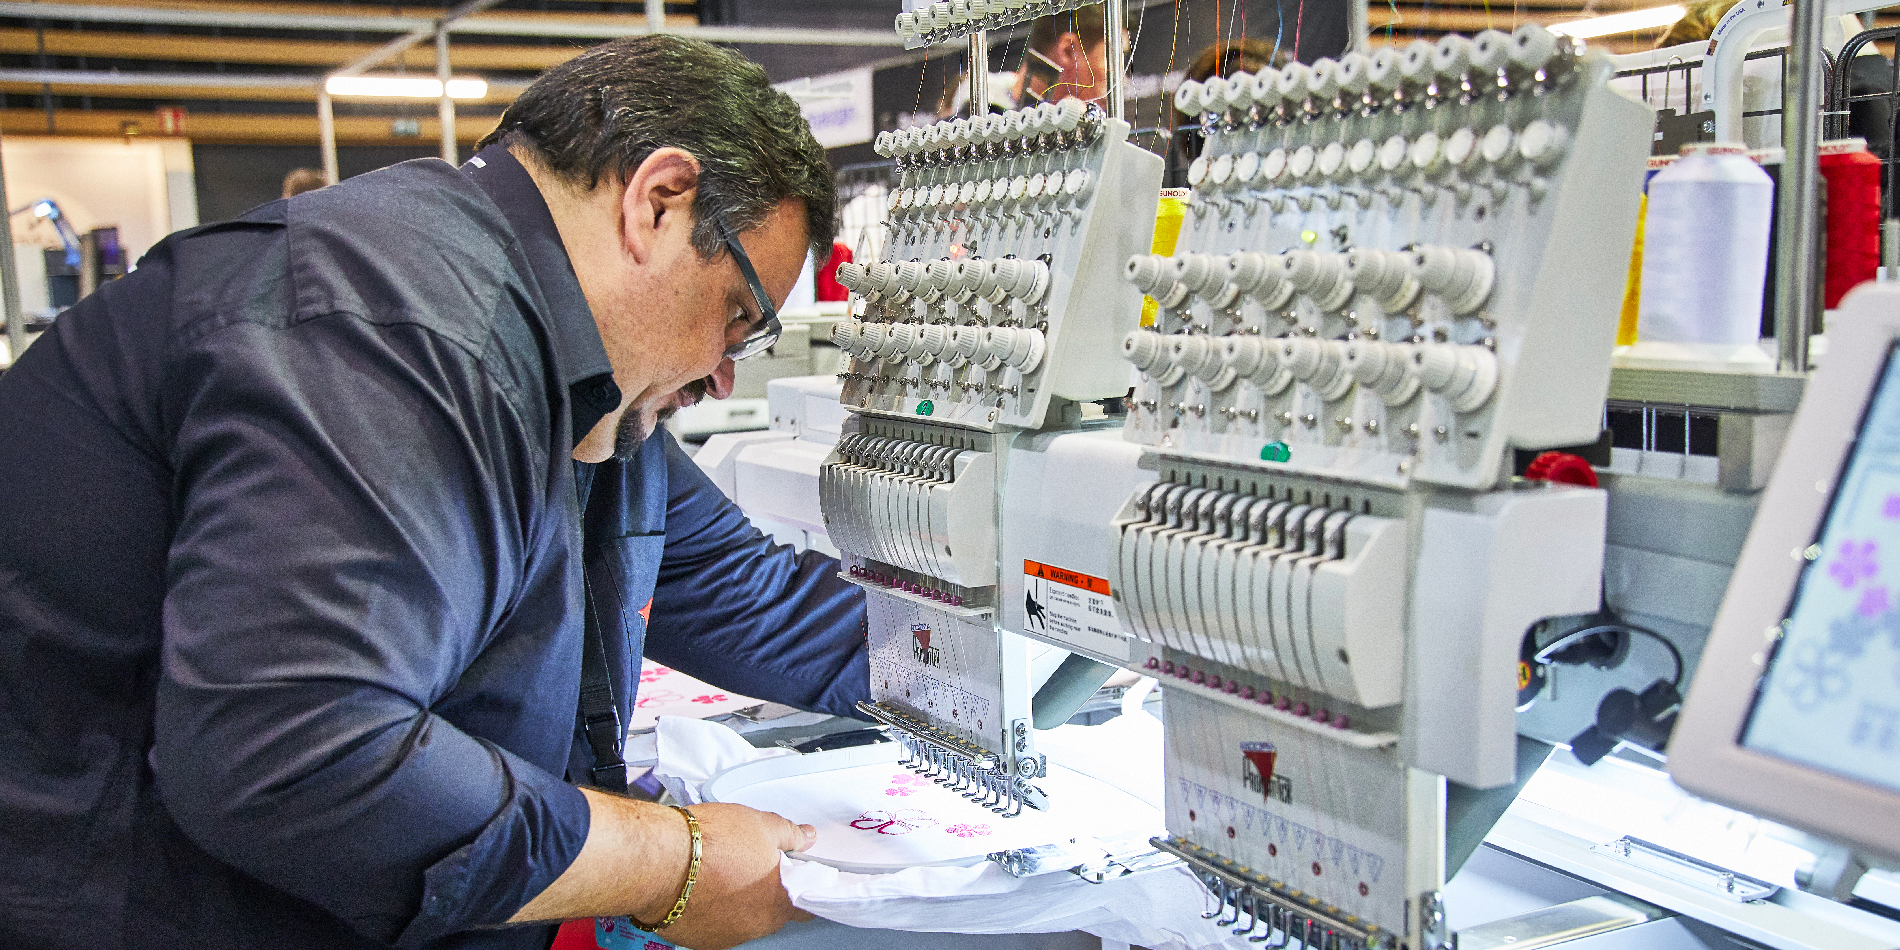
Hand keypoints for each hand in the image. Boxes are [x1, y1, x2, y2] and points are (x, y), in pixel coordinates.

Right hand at [639, 802, 816, 949]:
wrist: (661, 862)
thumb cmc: (709, 843)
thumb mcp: (760, 824)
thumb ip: (789, 833)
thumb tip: (806, 837)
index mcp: (780, 899)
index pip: (806, 904)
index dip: (803, 887)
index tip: (795, 876)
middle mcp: (757, 924)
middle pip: (772, 910)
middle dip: (765, 891)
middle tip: (749, 864)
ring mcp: (728, 935)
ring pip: (742, 918)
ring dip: (737, 901)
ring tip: (718, 872)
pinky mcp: (700, 939)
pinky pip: (713, 925)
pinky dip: (711, 910)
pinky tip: (699, 888)